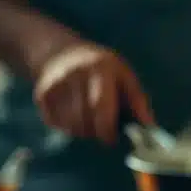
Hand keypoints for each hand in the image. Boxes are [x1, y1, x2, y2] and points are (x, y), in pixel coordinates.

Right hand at [33, 43, 154, 144]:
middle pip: (85, 121)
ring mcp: (54, 85)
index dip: (108, 130)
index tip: (113, 138)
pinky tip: (75, 114)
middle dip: (98, 132)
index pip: (100, 107)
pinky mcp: (41, 96)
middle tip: (104, 128)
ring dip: (84, 131)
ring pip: (71, 126)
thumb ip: (137, 101)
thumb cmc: (101, 68)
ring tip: (90, 118)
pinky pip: (57, 125)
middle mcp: (73, 75)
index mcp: (99, 69)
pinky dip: (69, 127)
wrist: (60, 52)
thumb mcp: (125, 76)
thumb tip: (149, 127)